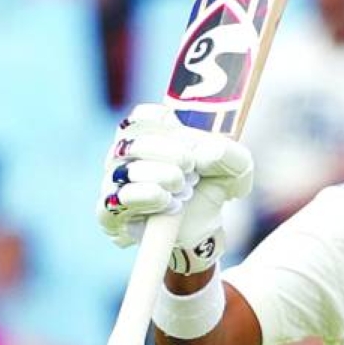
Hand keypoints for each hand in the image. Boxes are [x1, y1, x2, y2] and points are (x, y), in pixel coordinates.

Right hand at [97, 103, 252, 271]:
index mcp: (150, 132)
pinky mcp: (109, 213)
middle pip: (132, 140)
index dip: (162, 122)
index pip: (141, 117)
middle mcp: (124, 154)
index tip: (185, 137)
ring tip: (184, 188)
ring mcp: (113, 182)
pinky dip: (146, 198)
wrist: (204, 227)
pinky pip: (115, 200)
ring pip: (124, 170)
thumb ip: (227, 152)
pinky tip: (169, 203)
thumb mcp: (235, 167)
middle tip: (190, 166)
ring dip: (159, 176)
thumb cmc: (211, 186)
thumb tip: (204, 152)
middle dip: (165, 151)